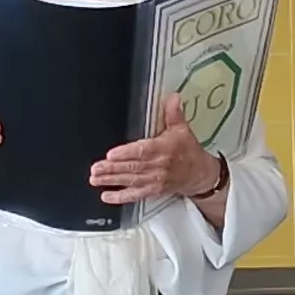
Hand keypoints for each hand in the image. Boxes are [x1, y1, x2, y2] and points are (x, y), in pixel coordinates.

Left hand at [91, 95, 219, 205]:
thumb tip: (173, 97)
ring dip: (112, 181)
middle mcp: (158, 166)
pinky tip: (106, 196)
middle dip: (112, 168)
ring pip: (130, 181)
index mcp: (163, 149)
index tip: (111, 154)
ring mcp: (154, 180)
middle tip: (96, 169)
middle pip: (132, 167)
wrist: (199, 174)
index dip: (126, 153)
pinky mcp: (152, 191)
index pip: (143, 151)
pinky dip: (120, 197)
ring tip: (95, 179)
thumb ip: (173, 113)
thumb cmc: (188, 151)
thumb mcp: (182, 129)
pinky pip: (135, 196)